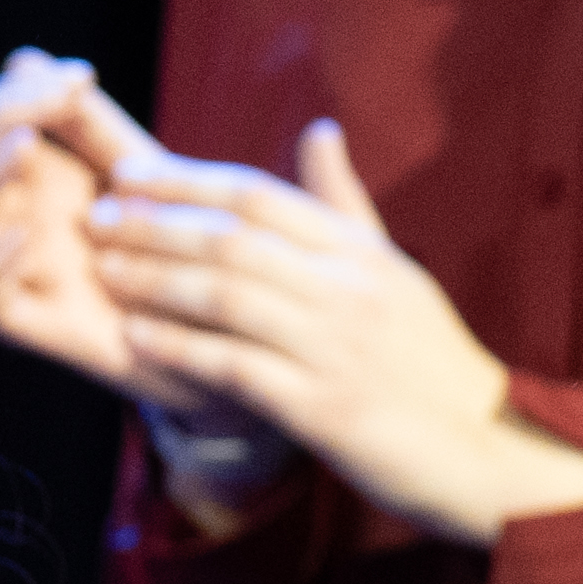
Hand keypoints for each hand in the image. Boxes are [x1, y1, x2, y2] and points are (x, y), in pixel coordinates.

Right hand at [0, 50, 157, 389]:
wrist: (219, 324)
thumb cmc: (178, 239)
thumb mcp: (138, 167)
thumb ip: (85, 119)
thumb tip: (20, 56)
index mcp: (24, 179)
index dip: (15, 92)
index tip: (83, 74)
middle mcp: (7, 224)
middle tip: (52, 104)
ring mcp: (13, 276)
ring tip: (26, 147)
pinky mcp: (29, 327)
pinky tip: (25, 230)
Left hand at [88, 122, 582, 546]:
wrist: (485, 451)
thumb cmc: (432, 362)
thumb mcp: (396, 272)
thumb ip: (346, 206)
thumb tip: (317, 132)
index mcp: (362, 253)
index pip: (260, 196)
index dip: (187, 180)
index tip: (129, 173)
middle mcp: (348, 290)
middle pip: (233, 238)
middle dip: (155, 224)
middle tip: (97, 217)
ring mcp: (335, 349)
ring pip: (227, 296)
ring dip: (155, 280)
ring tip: (105, 271)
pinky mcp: (323, 410)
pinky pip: (235, 368)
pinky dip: (182, 349)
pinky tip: (137, 340)